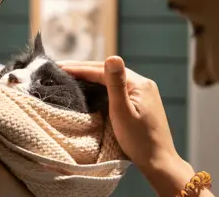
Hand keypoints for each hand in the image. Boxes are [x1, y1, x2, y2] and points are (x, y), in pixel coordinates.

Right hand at [58, 56, 195, 195]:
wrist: (158, 161)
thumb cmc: (139, 140)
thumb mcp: (123, 112)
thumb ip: (116, 84)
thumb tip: (113, 56)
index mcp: (139, 84)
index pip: (104, 70)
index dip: (81, 68)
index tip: (60, 68)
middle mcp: (143, 84)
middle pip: (109, 72)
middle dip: (84, 69)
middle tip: (61, 68)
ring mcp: (143, 93)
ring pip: (113, 79)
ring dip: (92, 76)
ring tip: (71, 76)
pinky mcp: (142, 102)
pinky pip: (118, 88)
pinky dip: (101, 86)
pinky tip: (91, 88)